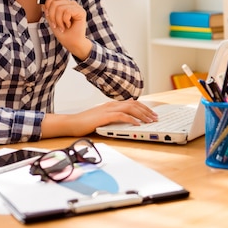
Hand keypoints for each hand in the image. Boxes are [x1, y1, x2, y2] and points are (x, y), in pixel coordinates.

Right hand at [41, 100, 158, 137]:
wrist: (72, 123)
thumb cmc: (86, 123)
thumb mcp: (102, 118)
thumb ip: (113, 117)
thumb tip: (126, 119)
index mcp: (111, 104)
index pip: (132, 103)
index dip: (144, 107)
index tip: (152, 114)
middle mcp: (111, 104)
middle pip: (134, 104)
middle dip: (147, 110)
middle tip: (156, 117)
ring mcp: (108, 109)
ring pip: (130, 108)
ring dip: (142, 114)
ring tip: (150, 120)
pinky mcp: (104, 116)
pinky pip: (121, 116)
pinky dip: (131, 119)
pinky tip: (137, 124)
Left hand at [42, 0, 91, 59]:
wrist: (72, 43)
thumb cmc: (64, 34)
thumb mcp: (52, 21)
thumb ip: (48, 12)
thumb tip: (43, 4)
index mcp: (64, 4)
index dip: (47, 4)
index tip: (48, 15)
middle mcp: (70, 4)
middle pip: (55, 2)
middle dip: (52, 16)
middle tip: (56, 24)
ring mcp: (76, 7)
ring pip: (60, 7)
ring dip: (58, 20)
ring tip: (62, 26)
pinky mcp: (81, 11)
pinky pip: (67, 11)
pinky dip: (65, 20)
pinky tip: (68, 25)